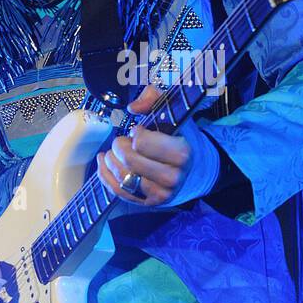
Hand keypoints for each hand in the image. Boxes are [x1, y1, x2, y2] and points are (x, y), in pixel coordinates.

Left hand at [97, 84, 195, 207]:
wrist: (198, 172)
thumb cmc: (184, 141)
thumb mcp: (176, 115)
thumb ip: (155, 99)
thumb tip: (132, 107)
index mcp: (181, 153)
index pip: (141, 143)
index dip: (136, 134)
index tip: (140, 131)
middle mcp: (172, 177)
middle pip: (128, 160)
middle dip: (119, 146)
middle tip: (124, 141)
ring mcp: (160, 194)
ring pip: (121, 177)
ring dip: (110, 160)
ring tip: (113, 151)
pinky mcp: (148, 203)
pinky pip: (118, 191)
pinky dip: (105, 175)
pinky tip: (104, 162)